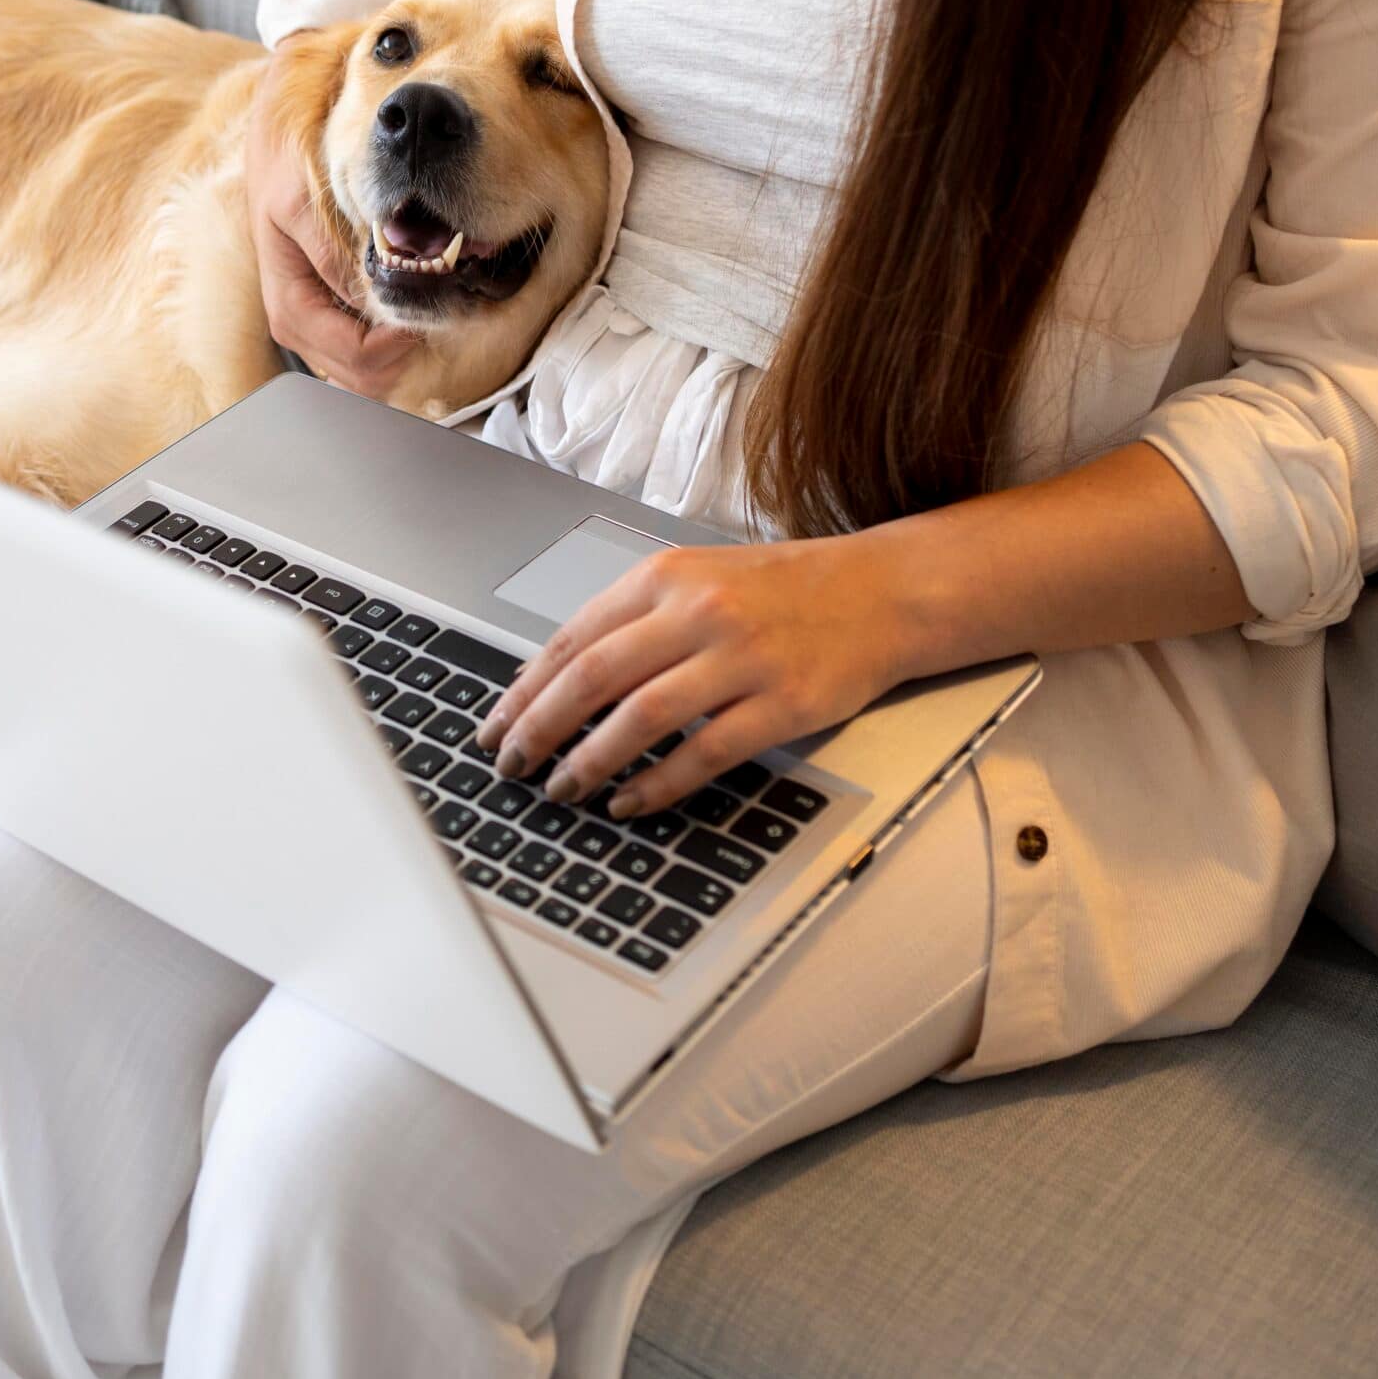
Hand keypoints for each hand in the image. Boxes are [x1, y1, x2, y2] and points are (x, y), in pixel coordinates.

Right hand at [246, 49, 417, 397]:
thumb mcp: (302, 205)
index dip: (403, 342)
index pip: (357, 358)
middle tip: (447, 303)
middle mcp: (300, 325)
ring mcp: (315, 322)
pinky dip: (398, 333)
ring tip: (437, 299)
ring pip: (369, 372)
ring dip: (408, 345)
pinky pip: (369, 348)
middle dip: (410, 349)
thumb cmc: (285, 164)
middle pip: (365, 378)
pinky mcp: (330, 310)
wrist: (275, 132)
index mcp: (290, 307)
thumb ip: (334, 258)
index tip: (436, 302)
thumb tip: (370, 304)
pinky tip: (418, 299)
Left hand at [473, 535, 913, 816]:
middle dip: (540, 728)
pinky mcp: (782, 704)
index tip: (496, 725)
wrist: (881, 592)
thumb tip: (553, 677)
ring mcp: (742, 658)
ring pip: (640, 718)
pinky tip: (629, 802)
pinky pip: (702, 754)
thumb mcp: (700, 579)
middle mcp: (699, 611)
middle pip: (593, 677)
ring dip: (590, 762)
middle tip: (511, 765)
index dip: (525, 689)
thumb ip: (632, 619)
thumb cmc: (785, 590)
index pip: (574, 637)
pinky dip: (656, 784)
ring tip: (562, 789)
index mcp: (668, 576)